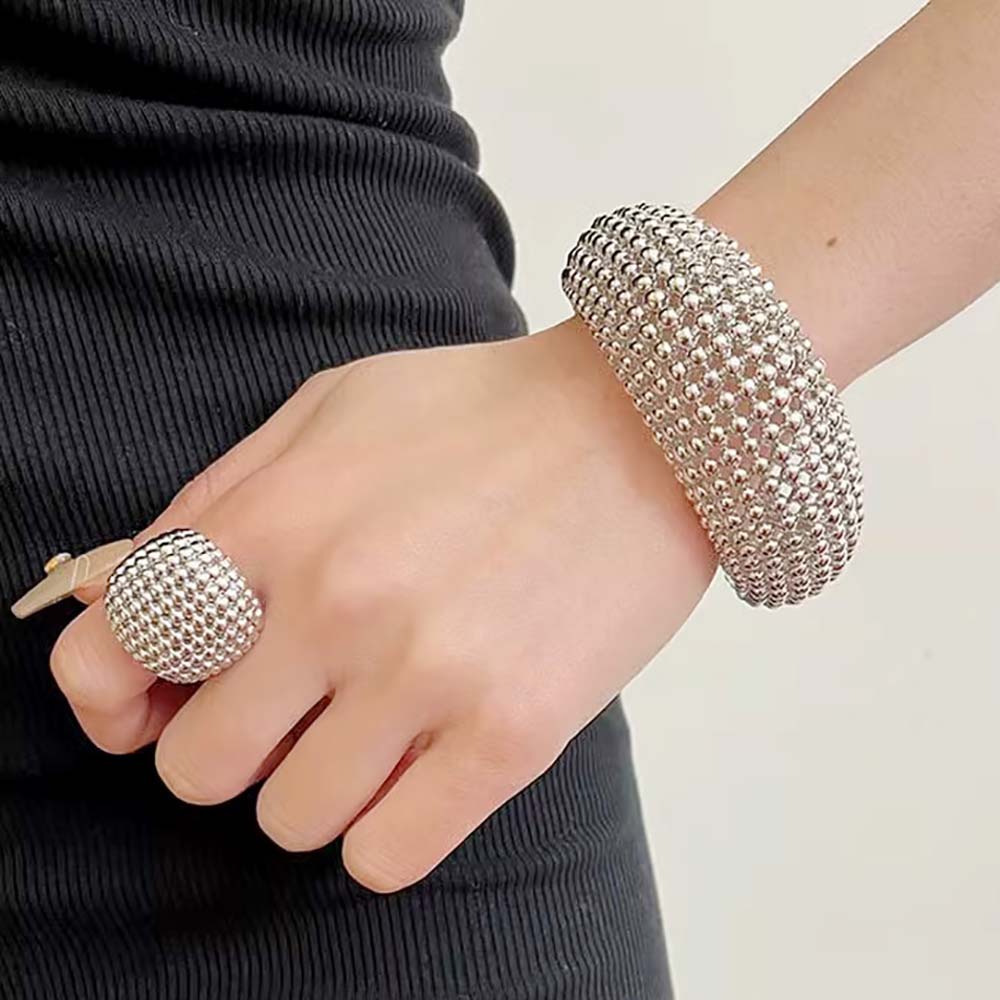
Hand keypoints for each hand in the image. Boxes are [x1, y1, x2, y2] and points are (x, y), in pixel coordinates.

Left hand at [50, 318, 715, 891]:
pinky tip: (422, 767)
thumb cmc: (481, 411)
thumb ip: (214, 501)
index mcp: (273, 519)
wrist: (648, 419)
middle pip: (196, 765)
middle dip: (233, 742)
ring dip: (317, 786)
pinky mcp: (512, 734)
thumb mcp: (327, 410)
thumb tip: (117, 596)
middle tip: (295, 702)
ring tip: (377, 725)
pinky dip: (384, 830)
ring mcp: (425, 674)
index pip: (112, 657)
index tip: (160, 699)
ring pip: (290, 821)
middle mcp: (335, 602)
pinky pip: (385, 857)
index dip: (118, 695)